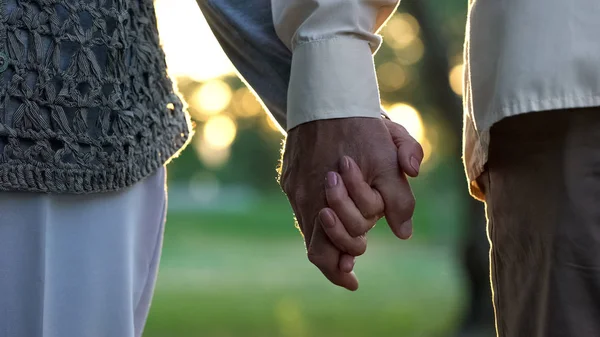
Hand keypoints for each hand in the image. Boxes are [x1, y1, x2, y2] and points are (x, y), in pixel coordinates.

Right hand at [280, 117, 422, 289]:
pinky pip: (301, 208)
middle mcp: (307, 197)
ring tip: (343, 249)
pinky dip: (317, 219)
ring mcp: (295, 187)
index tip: (353, 282)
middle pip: (315, 248)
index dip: (341, 272)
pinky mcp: (289, 176)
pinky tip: (332, 214)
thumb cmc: (362, 124)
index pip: (330, 252)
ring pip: (308, 229)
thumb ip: (400, 198)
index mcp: (332, 197)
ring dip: (327, 240)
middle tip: (352, 264)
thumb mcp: (391, 156)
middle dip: (337, 258)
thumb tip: (402, 233)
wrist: (326, 93)